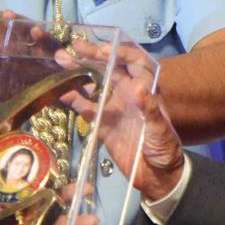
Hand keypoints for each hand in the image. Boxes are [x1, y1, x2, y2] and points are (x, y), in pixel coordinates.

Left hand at [0, 7, 63, 98]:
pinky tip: (37, 31)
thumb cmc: (14, 83)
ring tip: (9, 15)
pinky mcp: (53, 51)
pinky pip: (50, 43)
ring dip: (19, 21)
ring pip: (27, 28)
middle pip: (7, 24)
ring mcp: (35, 44)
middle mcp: (16, 40)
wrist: (44, 93)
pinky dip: (43, 37)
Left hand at [0, 181, 98, 224]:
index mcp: (14, 207)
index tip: (81, 187)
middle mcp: (22, 221)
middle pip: (52, 213)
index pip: (43, 196)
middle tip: (91, 204)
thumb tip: (29, 202)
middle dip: (73, 208)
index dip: (62, 191)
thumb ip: (9, 214)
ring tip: (91, 223)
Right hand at [57, 40, 185, 201]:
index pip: (134, 62)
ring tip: (61, 60)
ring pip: (94, 85)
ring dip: (79, 73)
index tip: (103, 50)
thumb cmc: (165, 150)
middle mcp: (128, 95)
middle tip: (75, 47)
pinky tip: (60, 91)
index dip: (120, 52)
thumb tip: (136, 87)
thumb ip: (149, 110)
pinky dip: (74, 99)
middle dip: (93, 56)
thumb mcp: (160, 130)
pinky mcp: (103, 125)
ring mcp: (114, 108)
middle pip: (110, 69)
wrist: (157, 177)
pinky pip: (86, 108)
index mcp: (146, 91)